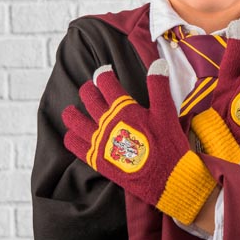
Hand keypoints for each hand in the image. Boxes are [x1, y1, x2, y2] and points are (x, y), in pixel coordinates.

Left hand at [62, 60, 216, 224]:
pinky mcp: (97, 159)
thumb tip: (158, 62)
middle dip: (88, 90)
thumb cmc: (168, 143)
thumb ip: (158, 85)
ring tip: (71, 110)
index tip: (104, 72)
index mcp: (123, 108)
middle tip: (90, 88)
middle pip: (89, 99)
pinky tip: (72, 135)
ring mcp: (99, 141)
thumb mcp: (166, 111)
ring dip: (72, 113)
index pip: (106, 83)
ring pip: (76, 121)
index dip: (103, 74)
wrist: (166, 177)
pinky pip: (75, 146)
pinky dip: (71, 138)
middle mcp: (107, 122)